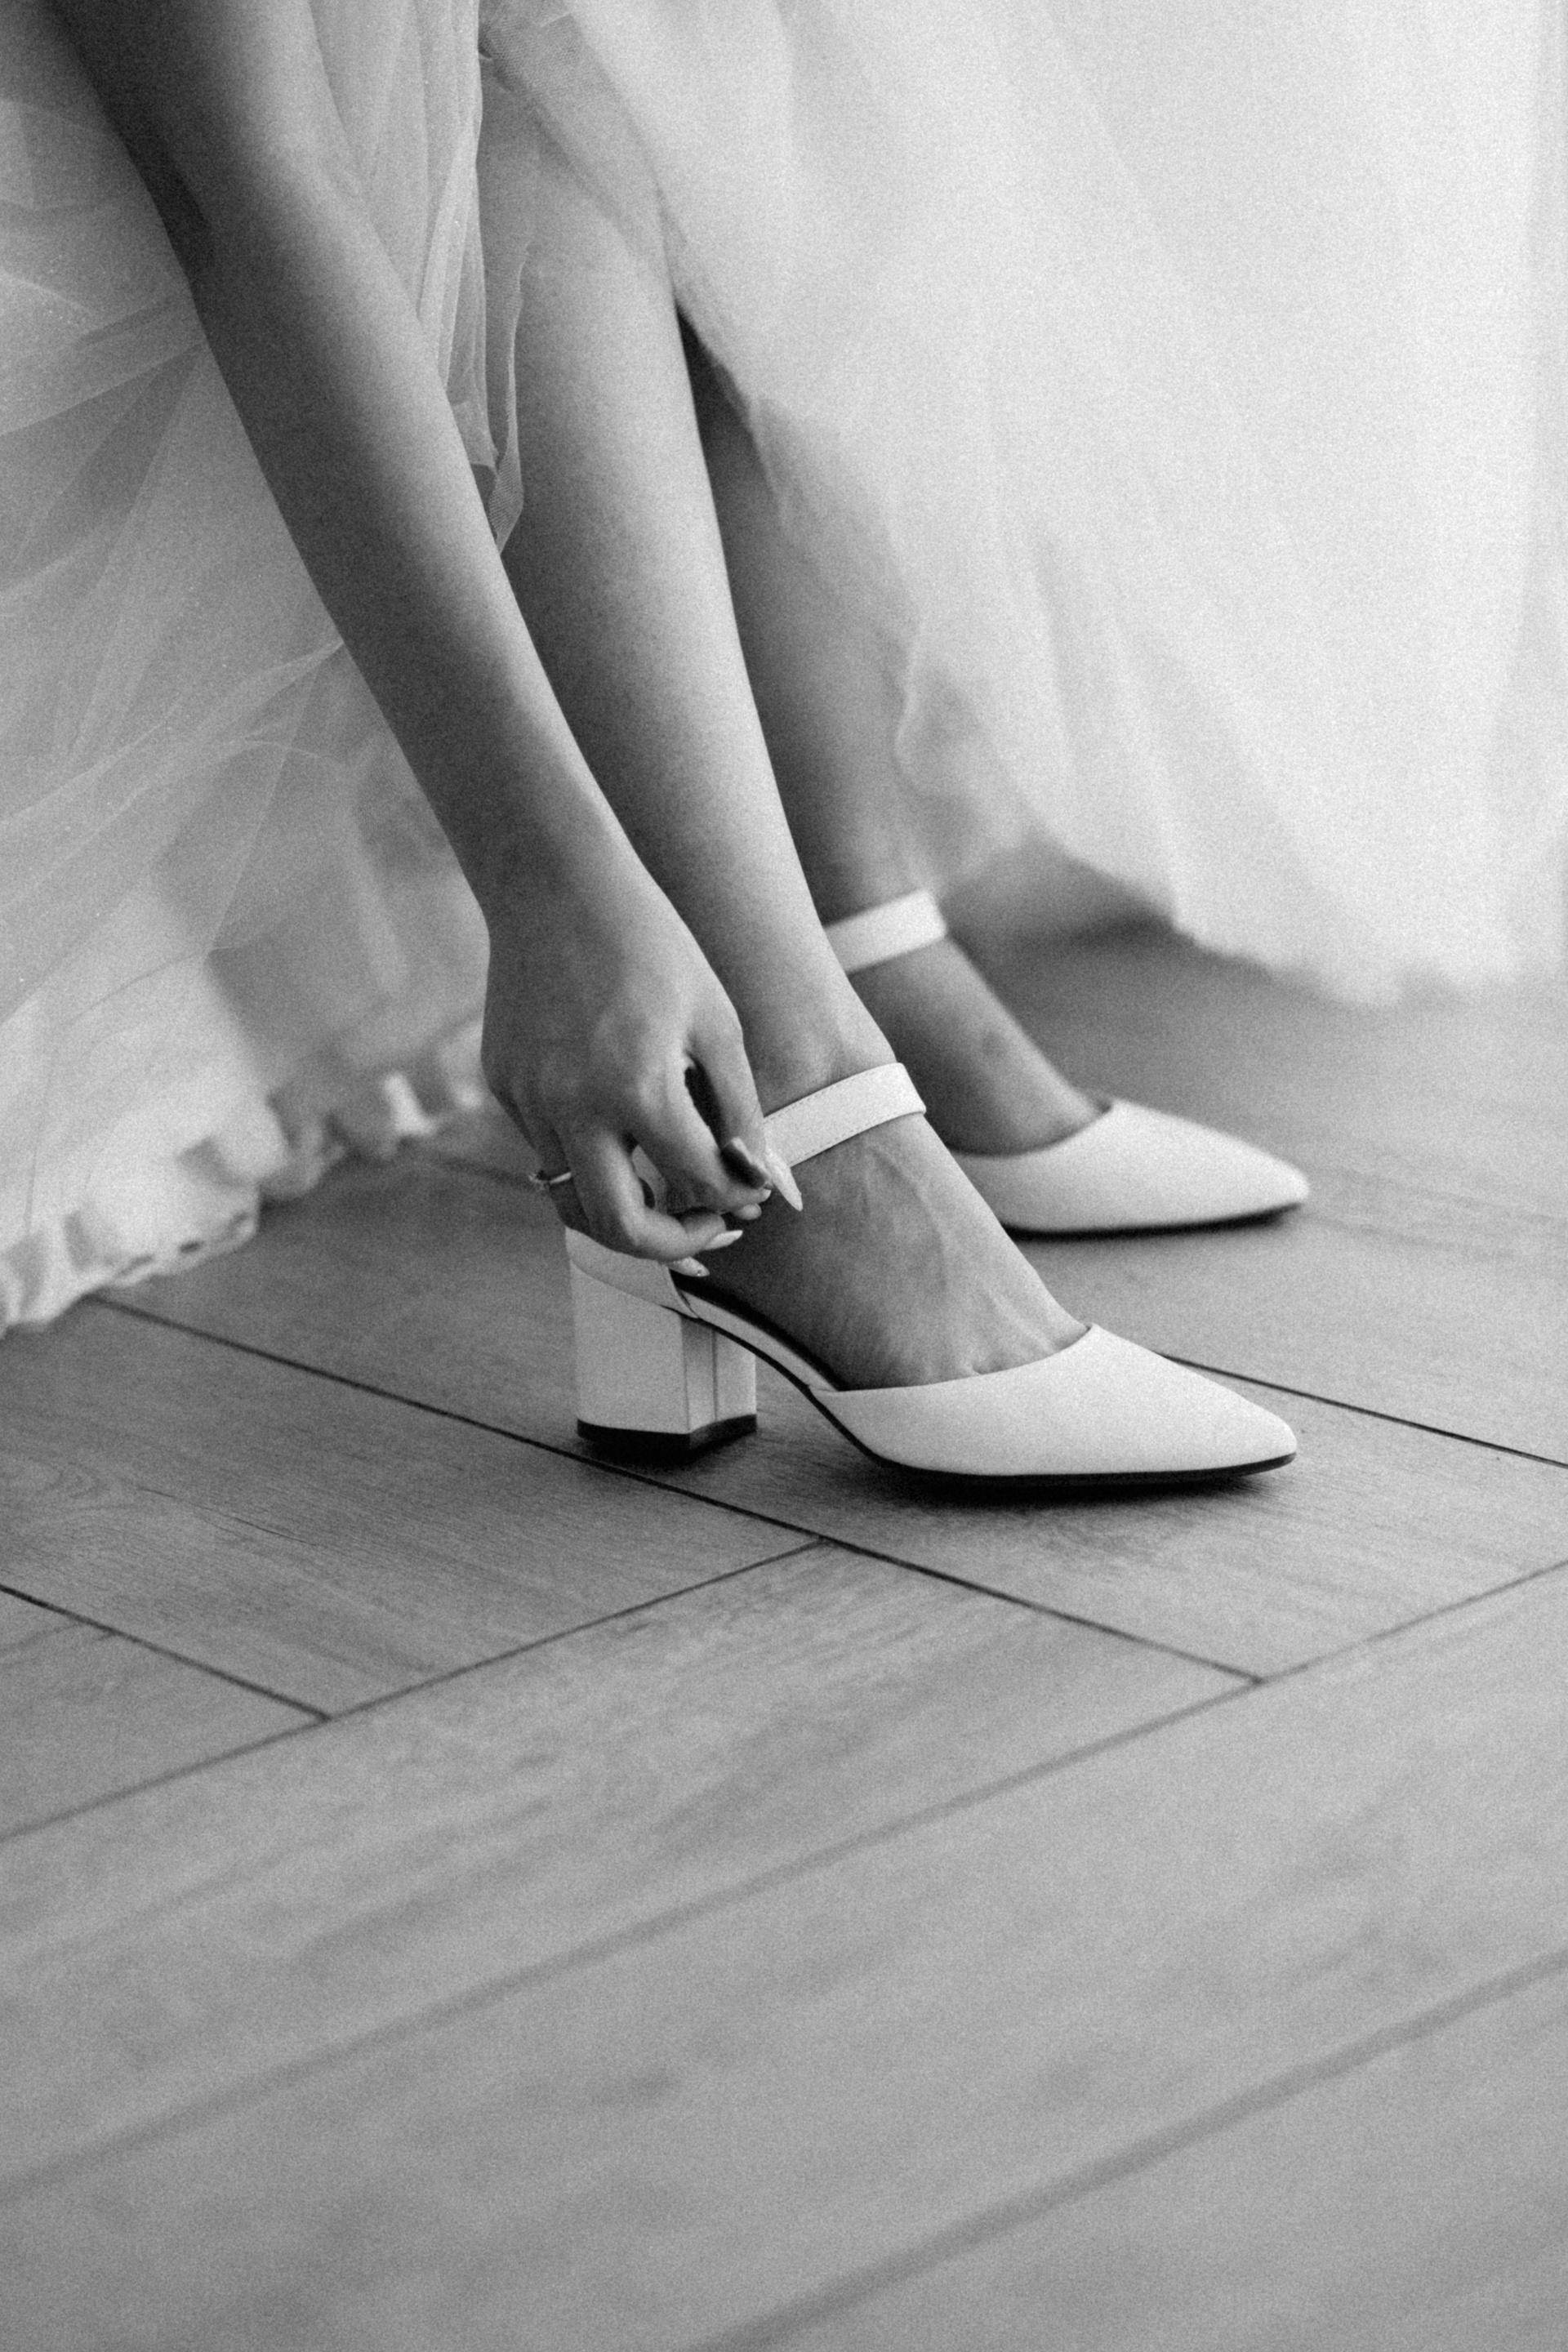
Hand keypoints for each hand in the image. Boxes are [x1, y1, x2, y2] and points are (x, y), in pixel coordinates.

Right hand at [480, 849, 777, 1261]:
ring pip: (572, 1198)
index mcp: (638, 1087)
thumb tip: (759, 1182)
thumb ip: (740, 1111)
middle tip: (707, 1230)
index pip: (696, 1185)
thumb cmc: (653, 946)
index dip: (733, 1200)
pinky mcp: (503, 1087)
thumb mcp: (716, 1022)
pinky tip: (619, 1126)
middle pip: (617, 1229)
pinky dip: (589, 1159)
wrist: (555, 886)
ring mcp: (529, 1100)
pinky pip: (548, 1150)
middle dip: (672, 1245)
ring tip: (668, 1192)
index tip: (748, 1195)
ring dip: (625, 1209)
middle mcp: (574, 1105)